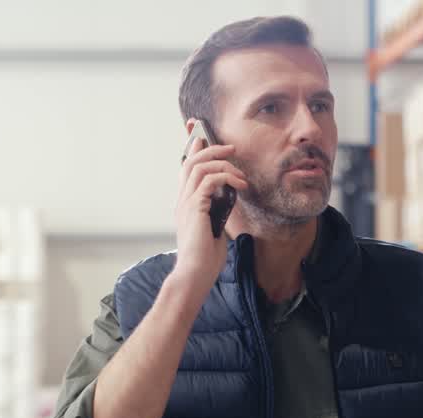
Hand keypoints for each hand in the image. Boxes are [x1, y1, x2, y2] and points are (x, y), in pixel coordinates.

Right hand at [172, 138, 247, 294]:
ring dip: (223, 163)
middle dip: (212, 149)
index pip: (185, 169)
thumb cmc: (205, 258)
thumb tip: (229, 198)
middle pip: (191, 161)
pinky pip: (208, 181)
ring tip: (240, 171)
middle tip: (232, 148)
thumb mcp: (215, 228)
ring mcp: (185, 203)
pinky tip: (240, 186)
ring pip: (199, 167)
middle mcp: (182, 200)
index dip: (193, 150)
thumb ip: (217, 211)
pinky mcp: (194, 208)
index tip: (203, 138)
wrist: (196, 274)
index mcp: (185, 203)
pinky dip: (226, 178)